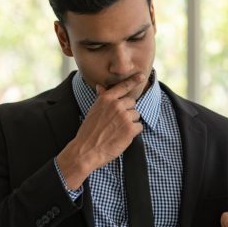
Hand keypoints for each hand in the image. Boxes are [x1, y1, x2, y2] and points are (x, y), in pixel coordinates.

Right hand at [56, 73, 145, 188]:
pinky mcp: (130, 129)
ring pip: (136, 115)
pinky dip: (133, 133)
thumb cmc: (88, 131)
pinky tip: (122, 137)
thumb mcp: (93, 111)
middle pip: (132, 103)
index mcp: (106, 99)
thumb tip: (100, 86)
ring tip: (117, 131)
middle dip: (128, 112)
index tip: (141, 75)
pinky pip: (139, 127)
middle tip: (117, 123)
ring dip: (131, 123)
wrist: (86, 150)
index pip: (123, 87)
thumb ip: (101, 98)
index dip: (133, 80)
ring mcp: (124, 116)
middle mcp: (116, 105)